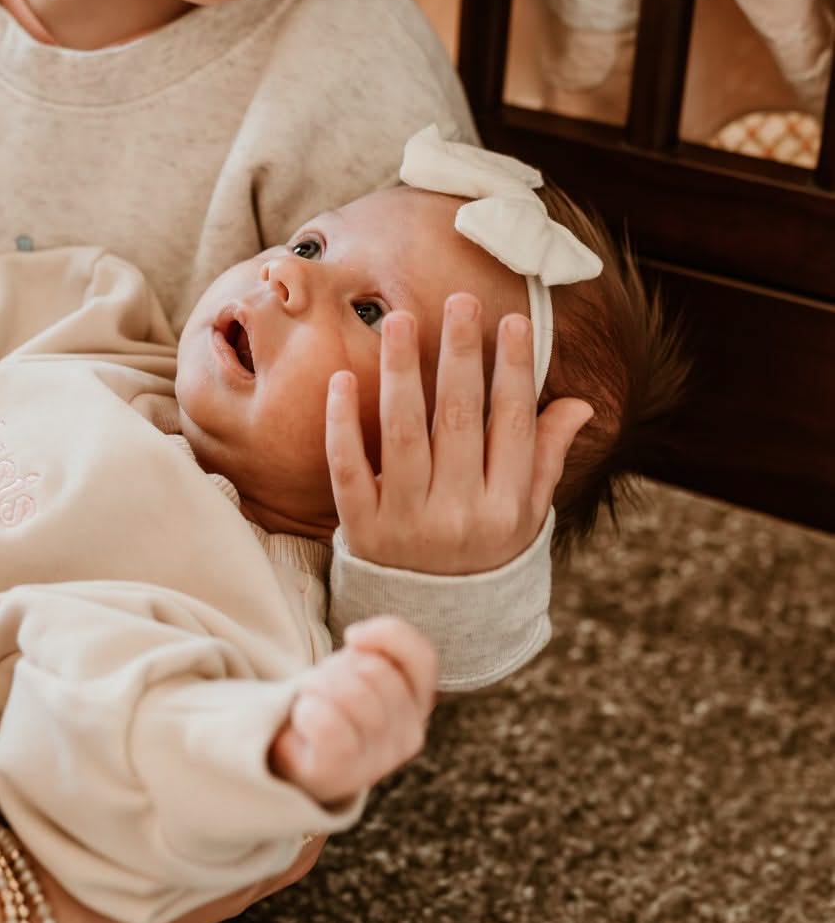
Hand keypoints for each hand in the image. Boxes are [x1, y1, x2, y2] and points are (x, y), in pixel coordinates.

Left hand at [268, 614, 436, 808]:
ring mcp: (379, 760)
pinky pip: (328, 724)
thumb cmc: (330, 703)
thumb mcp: (359, 665)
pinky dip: (307, 711)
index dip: (388, 635)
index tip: (352, 636)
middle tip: (320, 684)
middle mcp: (409, 735)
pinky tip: (304, 717)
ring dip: (317, 685)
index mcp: (419, 705)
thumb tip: (357, 637)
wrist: (293, 756)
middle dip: (337, 665)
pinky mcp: (342, 774)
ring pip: (353, 694)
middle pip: (375, 671)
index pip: (423, 659)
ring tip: (308, 700)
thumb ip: (378, 647)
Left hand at [327, 297, 592, 574]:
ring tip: (398, 319)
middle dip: (461, 355)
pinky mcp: (361, 527)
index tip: (512, 320)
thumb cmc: (484, 554)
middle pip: (459, 419)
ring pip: (403, 433)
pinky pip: (349, 468)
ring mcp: (407, 520)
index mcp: (506, 506)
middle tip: (460, 300)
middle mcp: (459, 513)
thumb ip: (546, 458)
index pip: (512, 423)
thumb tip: (580, 404)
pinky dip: (343, 424)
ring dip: (401, 371)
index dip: (514, 369)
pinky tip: (342, 379)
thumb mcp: (526, 516)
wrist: (431, 622)